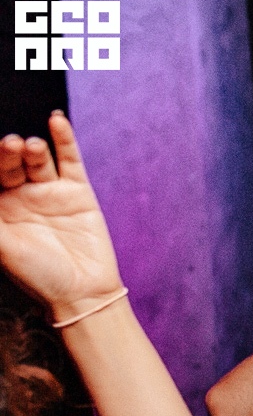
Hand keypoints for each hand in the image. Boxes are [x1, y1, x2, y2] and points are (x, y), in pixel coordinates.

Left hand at [0, 112, 123, 317]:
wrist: (82, 294)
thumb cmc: (36, 275)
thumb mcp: (1, 245)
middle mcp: (21, 195)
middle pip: (10, 162)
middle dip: (8, 152)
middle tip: (10, 145)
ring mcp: (50, 192)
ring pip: (37, 159)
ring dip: (32, 147)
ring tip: (31, 146)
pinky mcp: (78, 192)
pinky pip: (69, 160)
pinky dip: (64, 139)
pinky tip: (56, 121)